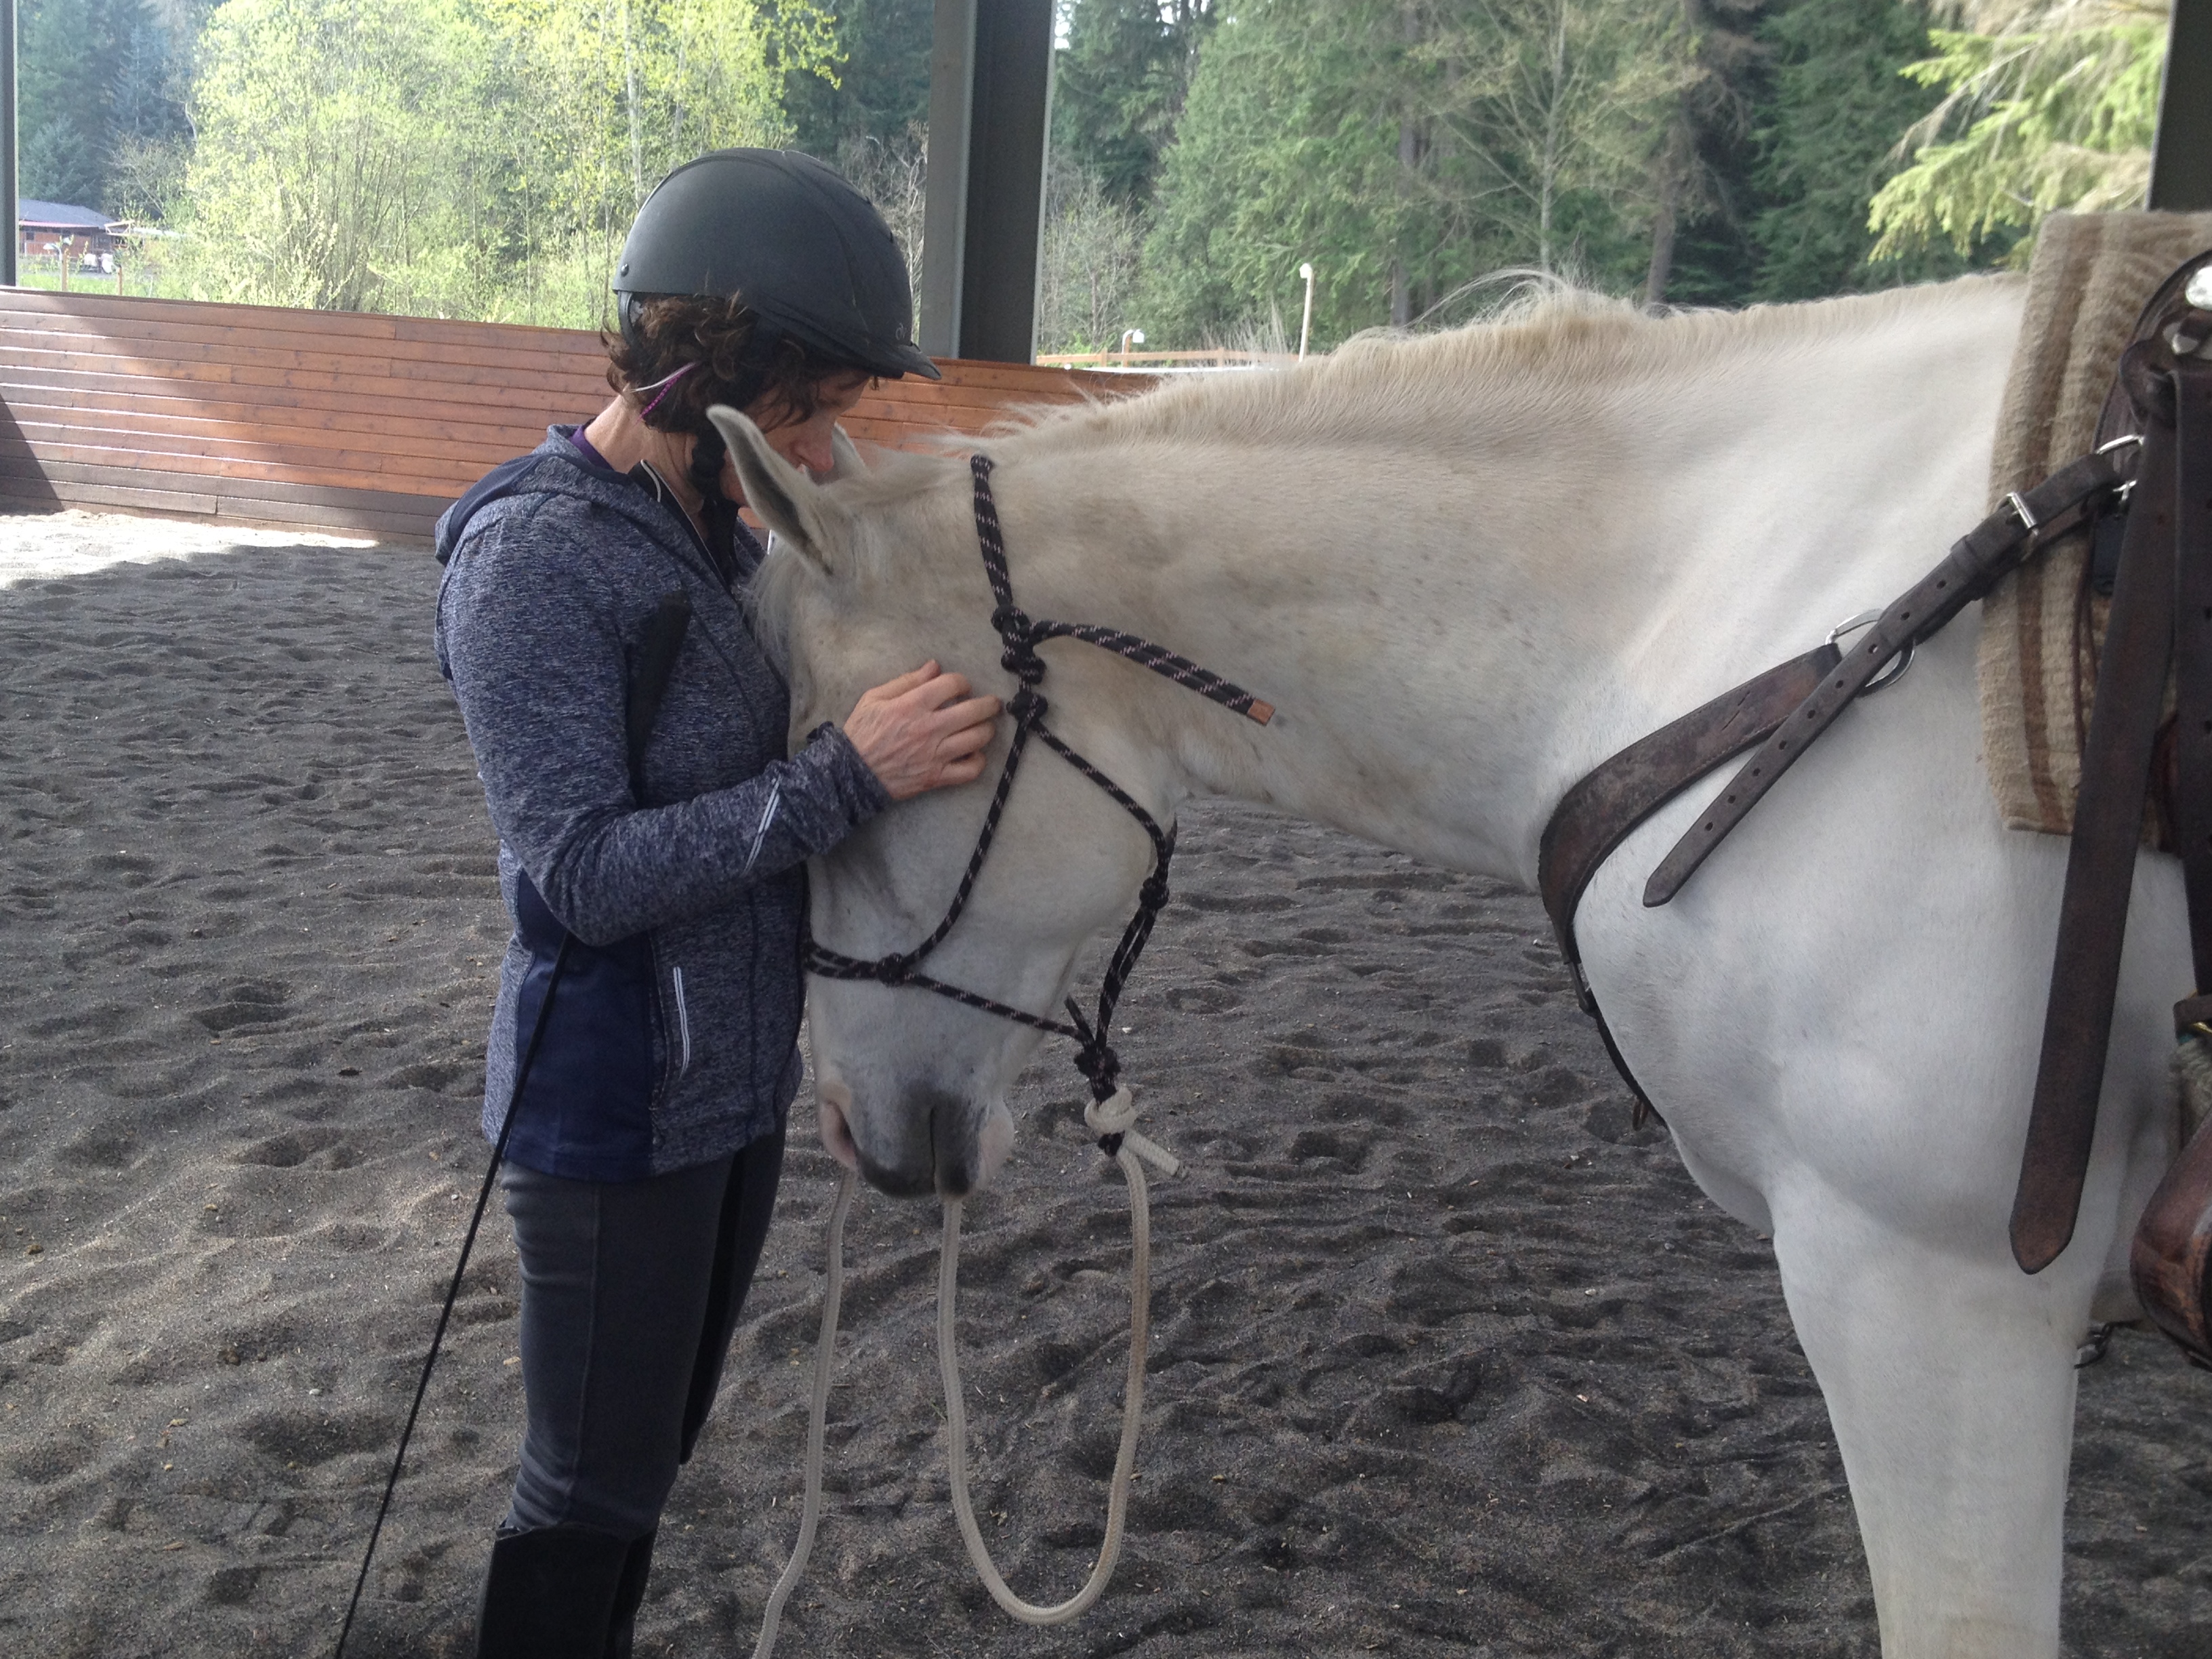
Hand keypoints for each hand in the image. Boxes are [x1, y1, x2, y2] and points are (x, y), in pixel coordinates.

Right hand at [843, 662, 1001, 800]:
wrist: (851, 772)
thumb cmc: (862, 733)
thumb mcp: (875, 698)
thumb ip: (907, 681)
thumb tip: (934, 667)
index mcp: (912, 705)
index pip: (952, 685)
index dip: (962, 682)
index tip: (962, 687)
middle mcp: (928, 728)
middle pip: (973, 711)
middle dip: (989, 704)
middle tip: (992, 704)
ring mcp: (935, 754)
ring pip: (977, 738)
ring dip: (986, 730)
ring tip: (985, 726)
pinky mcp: (936, 777)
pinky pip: (970, 770)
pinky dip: (978, 761)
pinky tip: (974, 754)